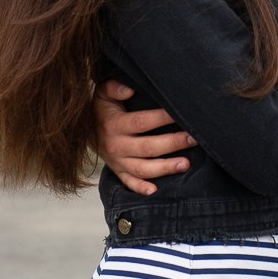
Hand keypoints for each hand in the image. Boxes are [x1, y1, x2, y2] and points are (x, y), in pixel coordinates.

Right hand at [94, 79, 194, 197]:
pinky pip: (129, 183)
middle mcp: (116, 145)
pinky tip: (156, 191)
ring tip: (185, 164)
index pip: (141, 122)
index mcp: (114, 125)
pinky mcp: (118, 172)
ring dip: (165, 168)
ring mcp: (117, 161)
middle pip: (147, 147)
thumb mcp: (103, 93)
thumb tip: (129, 89)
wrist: (84, 130)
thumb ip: (115, 87)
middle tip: (193, 138)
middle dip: (172, 143)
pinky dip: (141, 188)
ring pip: (143, 169)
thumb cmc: (101, 108)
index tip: (179, 114)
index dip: (161, 119)